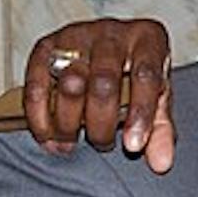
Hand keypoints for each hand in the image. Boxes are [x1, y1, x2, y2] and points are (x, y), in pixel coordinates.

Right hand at [23, 18, 174, 172]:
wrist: (110, 47)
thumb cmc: (137, 75)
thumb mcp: (157, 98)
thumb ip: (161, 130)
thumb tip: (161, 163)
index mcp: (148, 39)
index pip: (147, 76)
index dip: (141, 114)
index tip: (133, 146)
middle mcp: (112, 32)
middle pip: (104, 82)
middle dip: (101, 123)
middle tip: (102, 144)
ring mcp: (77, 36)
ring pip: (70, 83)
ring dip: (69, 123)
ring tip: (72, 145)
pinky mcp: (46, 46)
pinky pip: (36, 85)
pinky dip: (40, 117)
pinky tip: (48, 137)